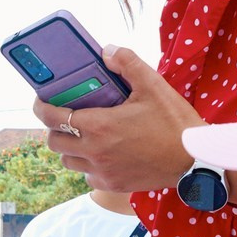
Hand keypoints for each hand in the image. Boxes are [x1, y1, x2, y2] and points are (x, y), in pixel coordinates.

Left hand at [34, 47, 202, 192]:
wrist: (196, 161)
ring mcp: (102, 172)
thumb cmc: (175, 123)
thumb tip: (106, 51)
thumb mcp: (154, 85)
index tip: (41, 100)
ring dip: (70, 147)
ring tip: (85, 135)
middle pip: (54, 141)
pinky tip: (103, 154)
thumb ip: (127, 63)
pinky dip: (88, 166)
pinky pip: (87, 177)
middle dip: (55, 127)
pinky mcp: (113, 185)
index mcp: (98, 126)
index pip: (52, 117)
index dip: (40, 107)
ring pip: (68, 161)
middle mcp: (94, 152)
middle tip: (67, 116)